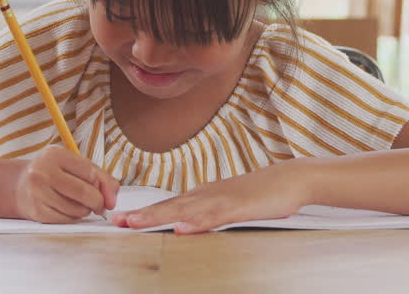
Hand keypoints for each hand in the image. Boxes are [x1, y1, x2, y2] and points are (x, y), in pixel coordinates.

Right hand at [13, 145, 119, 222]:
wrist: (19, 186)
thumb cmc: (53, 174)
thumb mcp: (73, 165)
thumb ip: (100, 177)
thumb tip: (112, 199)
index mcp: (55, 155)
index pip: (90, 172)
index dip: (103, 186)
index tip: (105, 193)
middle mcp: (43, 171)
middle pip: (84, 192)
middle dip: (98, 202)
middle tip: (99, 205)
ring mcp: (37, 192)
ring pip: (77, 209)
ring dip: (85, 210)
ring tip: (79, 204)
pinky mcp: (37, 211)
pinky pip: (67, 220)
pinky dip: (73, 218)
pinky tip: (67, 210)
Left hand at [111, 161, 309, 233]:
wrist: (290, 179)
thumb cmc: (261, 194)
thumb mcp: (228, 205)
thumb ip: (206, 213)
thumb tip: (184, 223)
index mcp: (204, 195)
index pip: (168, 205)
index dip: (144, 212)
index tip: (121, 219)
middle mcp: (208, 195)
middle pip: (169, 206)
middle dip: (142, 215)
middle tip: (117, 222)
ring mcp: (222, 200)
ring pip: (185, 210)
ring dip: (159, 217)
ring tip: (136, 223)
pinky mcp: (239, 208)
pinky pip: (214, 217)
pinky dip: (197, 222)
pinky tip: (182, 228)